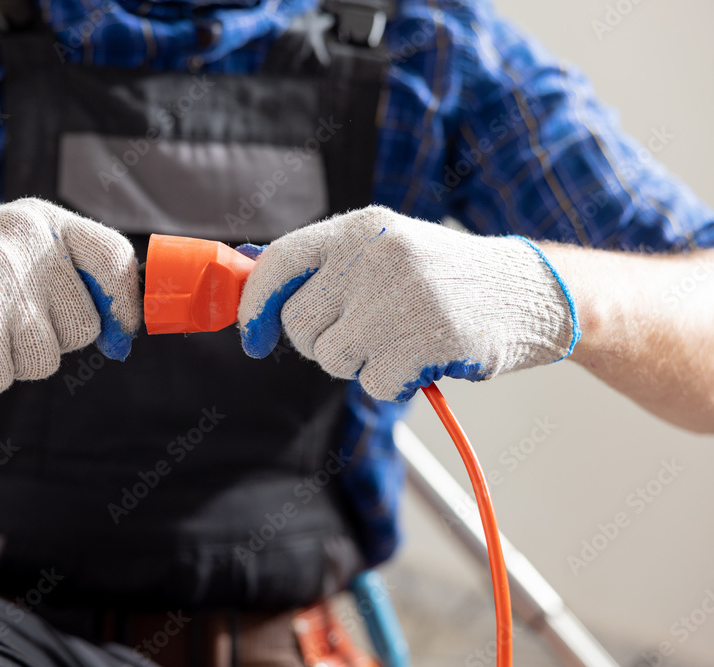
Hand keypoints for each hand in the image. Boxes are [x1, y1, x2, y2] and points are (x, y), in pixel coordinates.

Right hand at [0, 198, 139, 395]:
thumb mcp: (9, 257)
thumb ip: (65, 282)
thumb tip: (126, 333)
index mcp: (40, 220)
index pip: (115, 257)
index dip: (125, 305)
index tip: (119, 335)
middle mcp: (24, 238)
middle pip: (83, 326)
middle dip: (46, 342)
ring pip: (44, 358)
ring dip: (6, 363)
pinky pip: (1, 376)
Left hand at [238, 206, 578, 401]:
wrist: (531, 292)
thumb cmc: (444, 278)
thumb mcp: (386, 251)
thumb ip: (326, 270)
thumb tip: (252, 292)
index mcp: (360, 228)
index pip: (279, 263)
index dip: (255, 307)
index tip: (254, 338)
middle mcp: (376, 255)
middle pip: (300, 325)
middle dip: (320, 344)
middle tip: (362, 336)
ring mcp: (403, 295)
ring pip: (333, 359)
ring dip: (360, 364)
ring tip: (402, 340)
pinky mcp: (429, 338)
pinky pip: (374, 383)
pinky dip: (394, 383)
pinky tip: (425, 357)